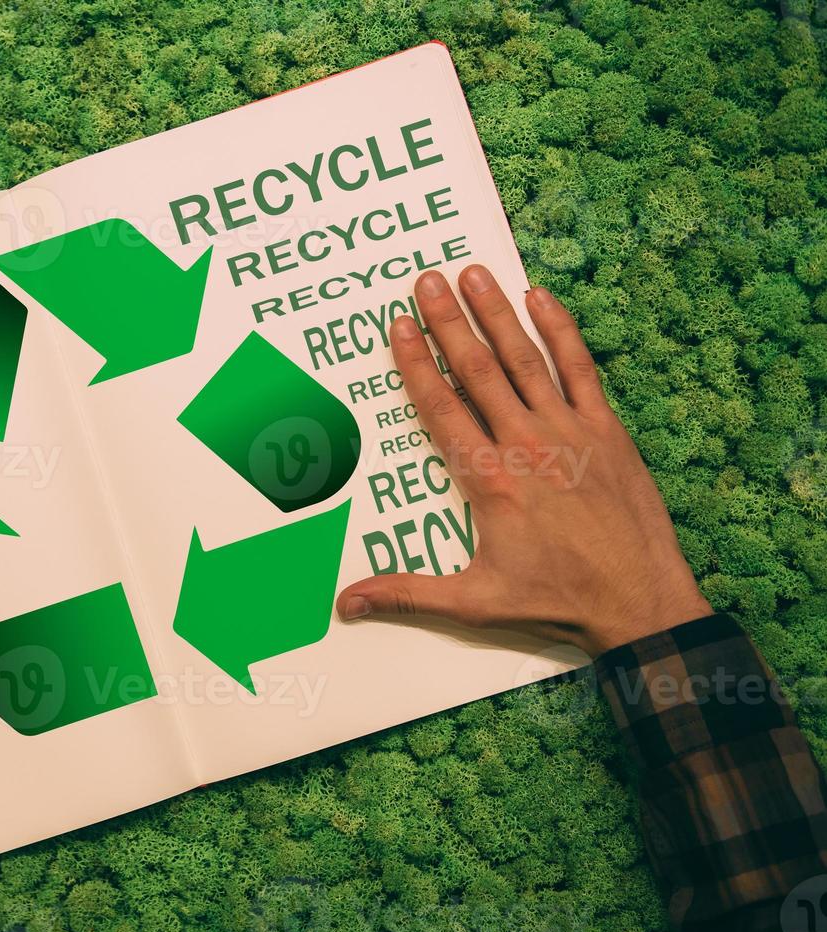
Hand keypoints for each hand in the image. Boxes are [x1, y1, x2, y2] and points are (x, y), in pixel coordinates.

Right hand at [336, 265, 710, 654]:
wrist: (639, 603)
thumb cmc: (558, 601)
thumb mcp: (475, 602)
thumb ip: (407, 594)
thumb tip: (346, 603)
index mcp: (489, 479)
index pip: (440, 407)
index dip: (416, 362)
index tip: (400, 325)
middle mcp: (526, 444)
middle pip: (477, 370)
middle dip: (449, 321)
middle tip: (427, 279)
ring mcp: (569, 431)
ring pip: (524, 360)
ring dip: (497, 314)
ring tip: (473, 274)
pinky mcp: (606, 431)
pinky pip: (580, 369)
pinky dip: (562, 331)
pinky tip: (542, 299)